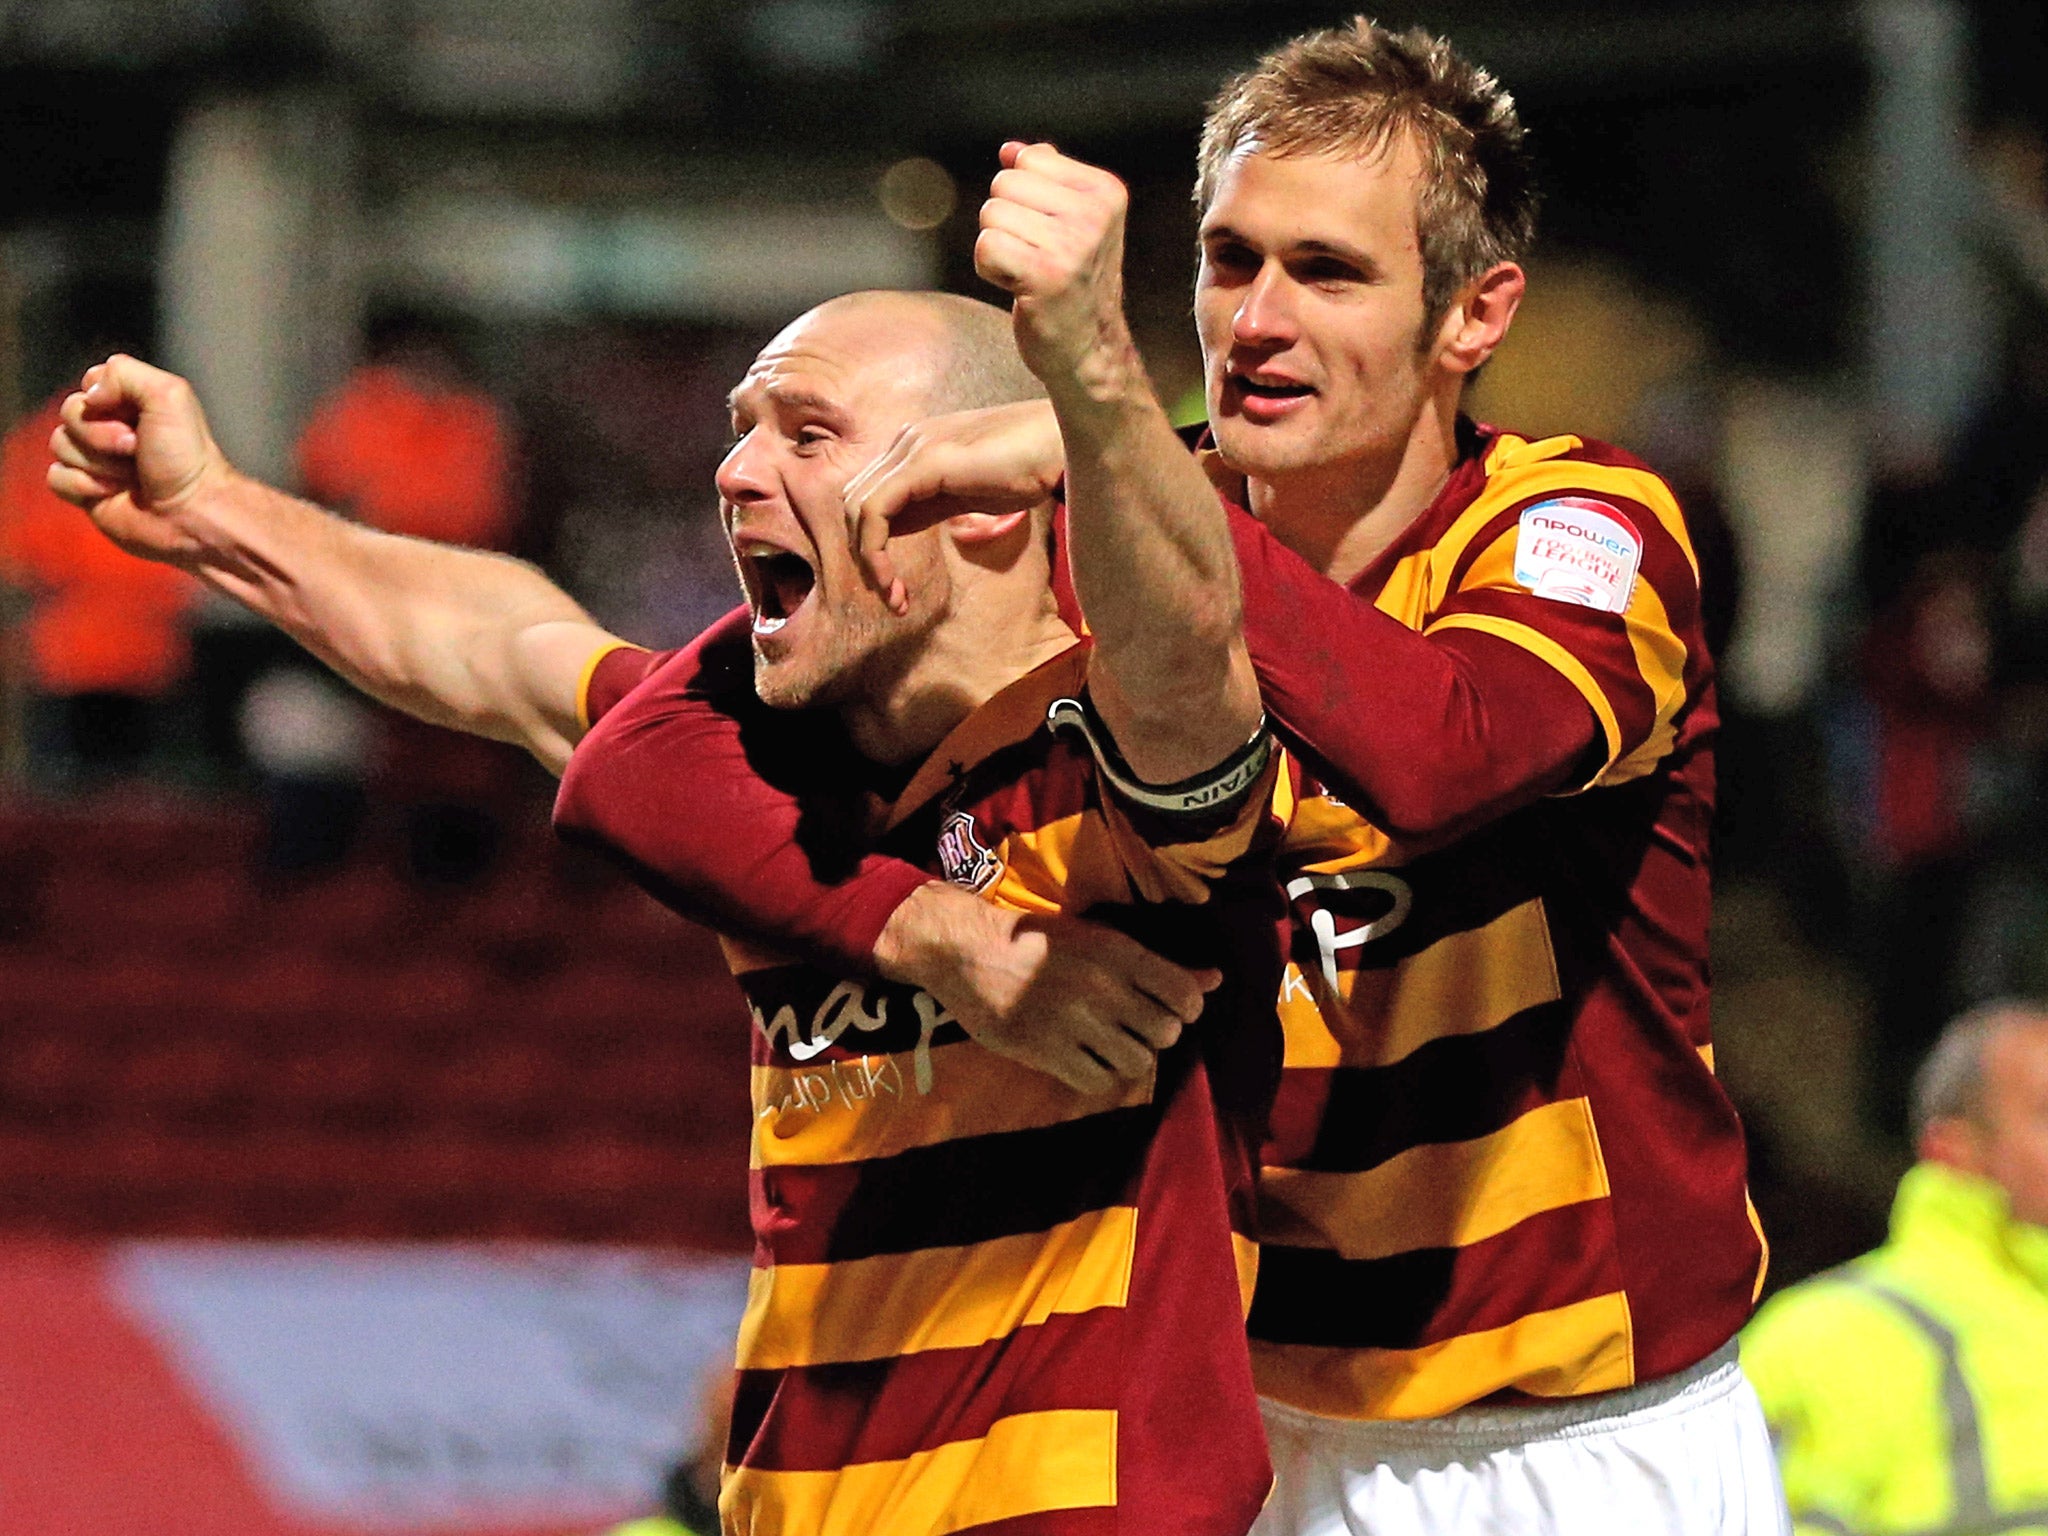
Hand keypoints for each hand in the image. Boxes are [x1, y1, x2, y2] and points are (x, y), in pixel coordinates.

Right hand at [46, 354, 232, 564]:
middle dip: (101, 433)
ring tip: (132, 476)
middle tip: (135, 449)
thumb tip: (89, 395)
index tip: (135, 416)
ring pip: (60, 443)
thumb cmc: (185, 456)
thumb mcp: (169, 396)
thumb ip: (125, 373)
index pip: (90, 382)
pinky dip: (83, 486)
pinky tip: (114, 494)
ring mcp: (97, 459)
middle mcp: (112, 427)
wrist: (189, 513)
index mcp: (132, 402)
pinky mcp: (85, 490)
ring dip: (98, 462)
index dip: (105, 398)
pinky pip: (56, 477)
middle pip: (69, 412)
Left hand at [841, 399, 1064, 613]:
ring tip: (894, 598)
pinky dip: (874, 550)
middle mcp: (906, 441)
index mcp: (915, 447)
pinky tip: (893, 580)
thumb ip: (935, 505)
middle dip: (865, 558)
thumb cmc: (1032, 469)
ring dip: (868, 561)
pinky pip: (875, 510)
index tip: (896, 591)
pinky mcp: (924, 462)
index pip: (871, 498)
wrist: (1065, 447)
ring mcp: (912, 447)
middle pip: (854, 503)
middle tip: (892, 601)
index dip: (874, 547)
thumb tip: (903, 527)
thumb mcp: (972, 495)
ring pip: (857, 509)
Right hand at [873, 880, 1218, 1094]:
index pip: (1184, 994)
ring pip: (1137, 1062)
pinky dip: (1098, 1074)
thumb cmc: (1039, 943)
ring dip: (1129, 1057)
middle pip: (1165, 1033)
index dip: (1186, 1008)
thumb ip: (1158, 965)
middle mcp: (1101, 986)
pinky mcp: (1046, 1051)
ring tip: (1109, 1043)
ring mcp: (1073, 1021)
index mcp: (1117, 951)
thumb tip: (1215, 980)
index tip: (1170, 1008)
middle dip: (1156, 1033)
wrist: (968, 952)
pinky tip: (1085, 1057)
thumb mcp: (1099, 940)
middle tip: (1134, 1026)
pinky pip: (1098, 1081)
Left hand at [975, 141, 1143, 400]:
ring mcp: (1073, 244)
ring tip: (1030, 274)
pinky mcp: (1045, 274)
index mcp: (1106, 191)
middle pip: (1005, 184)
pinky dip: (991, 270)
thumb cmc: (1073, 285)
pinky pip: (986, 246)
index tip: (1050, 234)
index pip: (1028, 160)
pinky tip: (1019, 288)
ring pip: (992, 214)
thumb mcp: (1072, 223)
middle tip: (1037, 258)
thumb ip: (1045, 180)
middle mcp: (1094, 213)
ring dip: (999, 248)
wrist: (1089, 350)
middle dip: (1007, 222)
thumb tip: (1010, 149)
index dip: (1024, 198)